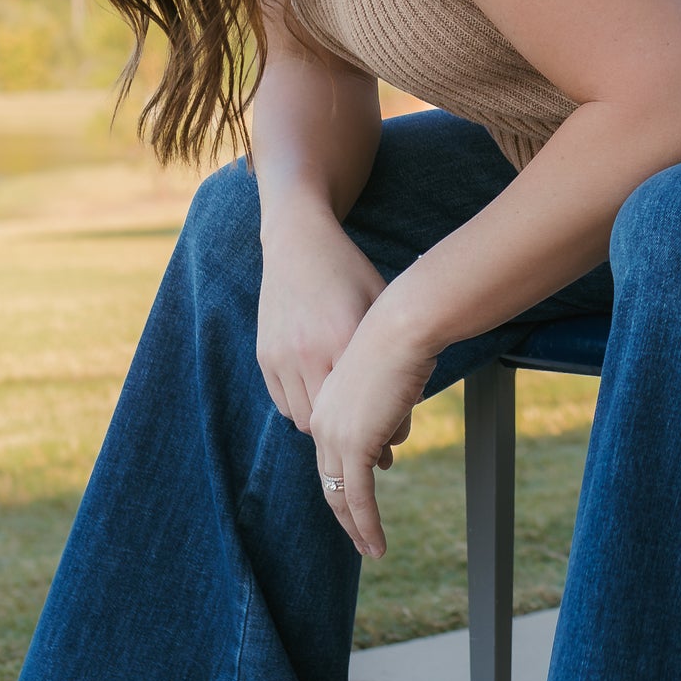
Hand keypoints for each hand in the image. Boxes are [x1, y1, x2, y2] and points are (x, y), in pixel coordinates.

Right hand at [256, 210, 385, 431]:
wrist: (299, 243)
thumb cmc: (350, 272)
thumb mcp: (381, 303)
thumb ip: (394, 349)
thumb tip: (414, 398)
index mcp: (344, 338)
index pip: (363, 407)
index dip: (380, 429)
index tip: (395, 436)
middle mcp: (309, 352)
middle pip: (330, 423)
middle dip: (349, 435)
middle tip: (369, 437)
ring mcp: (282, 356)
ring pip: (302, 418)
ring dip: (324, 423)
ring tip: (345, 416)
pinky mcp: (266, 355)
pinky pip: (282, 402)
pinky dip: (302, 407)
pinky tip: (322, 396)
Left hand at [307, 291, 439, 558]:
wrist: (401, 326)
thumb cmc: (403, 341)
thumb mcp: (389, 381)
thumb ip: (383, 414)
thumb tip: (388, 446)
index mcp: (328, 403)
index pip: (332, 452)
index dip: (345, 479)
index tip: (360, 498)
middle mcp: (324, 423)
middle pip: (330, 479)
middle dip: (345, 512)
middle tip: (359, 536)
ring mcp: (336, 436)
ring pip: (341, 496)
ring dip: (357, 527)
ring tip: (370, 549)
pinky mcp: (355, 447)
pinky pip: (358, 498)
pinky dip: (367, 526)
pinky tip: (377, 545)